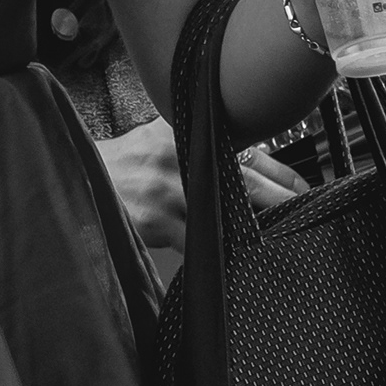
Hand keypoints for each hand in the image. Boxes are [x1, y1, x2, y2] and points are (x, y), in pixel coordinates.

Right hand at [97, 121, 309, 253]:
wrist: (80, 179)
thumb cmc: (127, 161)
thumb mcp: (164, 136)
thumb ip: (204, 143)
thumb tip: (257, 164)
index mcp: (188, 129)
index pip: (250, 150)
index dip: (283, 175)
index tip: (304, 191)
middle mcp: (181, 154)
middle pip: (250, 183)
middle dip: (282, 203)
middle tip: (305, 216)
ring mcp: (169, 189)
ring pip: (229, 217)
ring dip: (252, 232)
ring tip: (272, 241)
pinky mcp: (157, 222)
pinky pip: (201, 244)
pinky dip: (217, 251)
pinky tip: (229, 256)